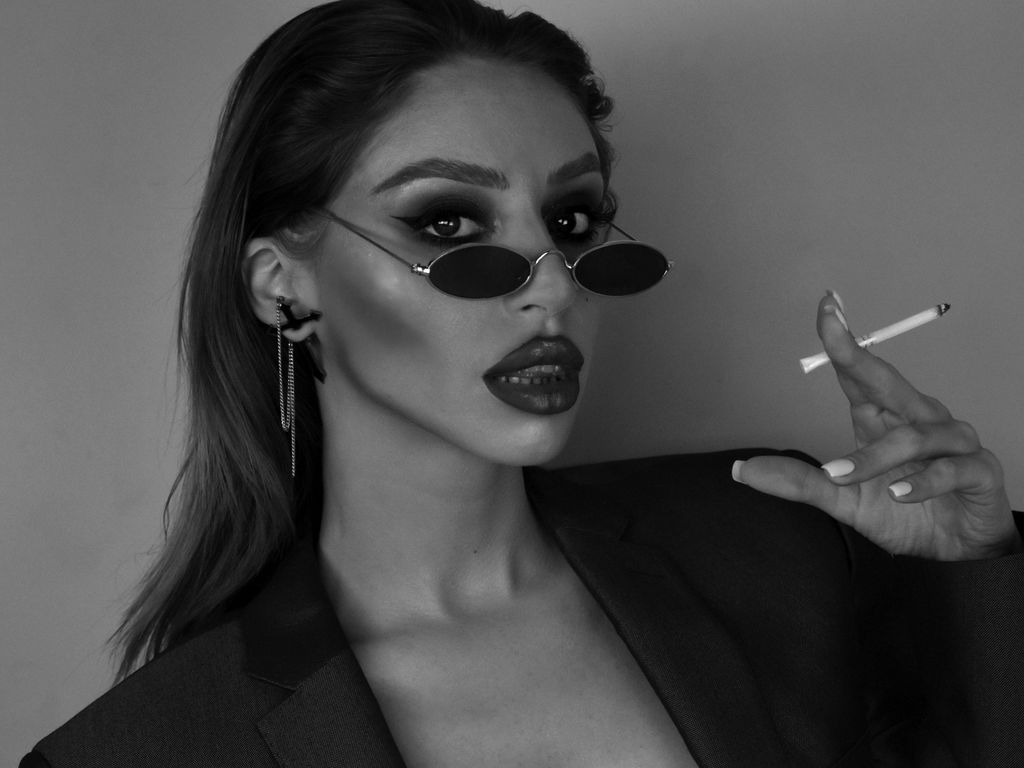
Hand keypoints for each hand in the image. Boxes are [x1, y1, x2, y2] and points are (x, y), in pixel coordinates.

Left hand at [734, 292, 1021, 559]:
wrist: (959, 553)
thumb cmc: (904, 513)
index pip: (860, 373)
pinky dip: (921, 482)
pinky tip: (897, 493)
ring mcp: (953, 443)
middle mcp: (920, 420)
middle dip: (858, 354)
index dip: (843, 340)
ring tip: (842, 477)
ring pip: (912, 436)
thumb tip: (741, 469)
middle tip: (831, 328)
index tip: (826, 305)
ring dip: (874, 457)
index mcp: (885, 419)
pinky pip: (951, 469)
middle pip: (887, 381)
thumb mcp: (844, 500)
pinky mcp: (979, 471)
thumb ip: (799, 483)